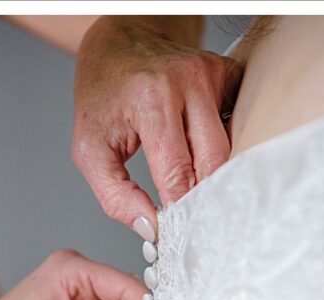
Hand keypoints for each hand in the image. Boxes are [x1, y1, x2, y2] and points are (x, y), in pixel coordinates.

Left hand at [71, 15, 240, 238]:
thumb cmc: (102, 98)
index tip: (175, 233)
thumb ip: (115, 196)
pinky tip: (203, 160)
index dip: (178, 209)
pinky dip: (220, 150)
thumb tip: (150, 228)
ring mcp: (213, 75)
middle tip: (191, 224)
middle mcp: (188, 83)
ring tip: (196, 198)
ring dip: (212, 177)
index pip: (178, 173)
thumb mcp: (89, 151)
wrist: (119, 42)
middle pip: (212, 162)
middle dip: (201, 198)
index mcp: (151, 101)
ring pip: (228, 148)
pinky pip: (234, 126)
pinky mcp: (228, 74)